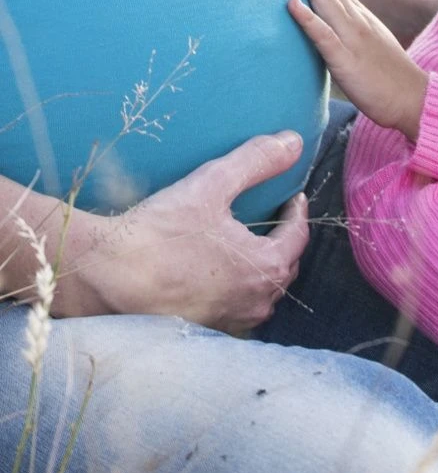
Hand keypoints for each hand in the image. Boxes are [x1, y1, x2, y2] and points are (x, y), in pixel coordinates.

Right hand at [52, 132, 310, 332]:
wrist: (104, 277)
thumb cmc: (159, 233)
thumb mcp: (211, 185)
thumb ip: (255, 162)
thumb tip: (293, 142)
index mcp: (267, 267)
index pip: (298, 236)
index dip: (297, 213)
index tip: (292, 197)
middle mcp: (257, 302)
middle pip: (284, 266)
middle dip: (283, 241)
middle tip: (274, 219)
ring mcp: (233, 321)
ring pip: (262, 292)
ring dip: (261, 268)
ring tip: (248, 245)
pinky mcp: (207, 330)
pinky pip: (236, 307)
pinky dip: (236, 288)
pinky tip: (218, 274)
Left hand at [282, 0, 428, 139]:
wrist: (415, 101)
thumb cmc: (388, 80)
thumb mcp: (365, 46)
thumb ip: (346, 31)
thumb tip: (325, 23)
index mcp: (357, 17)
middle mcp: (354, 20)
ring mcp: (351, 38)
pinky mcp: (347, 61)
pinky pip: (325, 37)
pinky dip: (308, 18)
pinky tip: (291, 3)